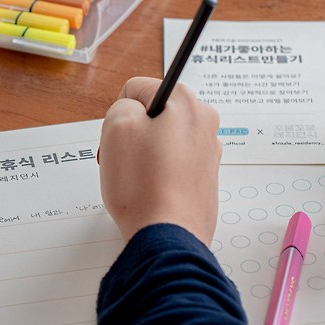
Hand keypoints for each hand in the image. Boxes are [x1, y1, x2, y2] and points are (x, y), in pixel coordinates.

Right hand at [98, 77, 221, 245]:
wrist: (167, 235)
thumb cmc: (143, 184)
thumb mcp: (117, 126)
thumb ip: (122, 105)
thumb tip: (131, 112)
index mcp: (187, 103)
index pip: (138, 89)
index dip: (119, 112)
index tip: (118, 135)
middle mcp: (205, 124)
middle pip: (153, 115)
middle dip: (133, 133)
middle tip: (124, 157)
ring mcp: (208, 153)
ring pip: (161, 141)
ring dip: (143, 155)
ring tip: (137, 179)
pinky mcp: (204, 179)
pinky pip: (171, 165)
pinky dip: (156, 174)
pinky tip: (148, 191)